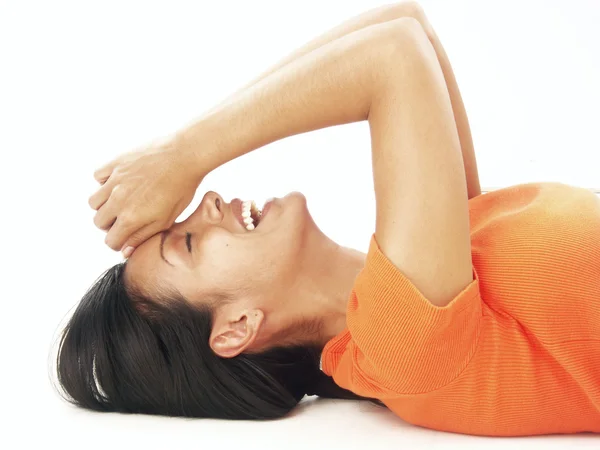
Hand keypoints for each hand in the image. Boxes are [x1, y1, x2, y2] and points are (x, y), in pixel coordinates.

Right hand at [88, 135, 201, 256]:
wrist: (185, 156)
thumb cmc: (181, 189)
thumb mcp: (167, 219)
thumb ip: (143, 236)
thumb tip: (125, 251)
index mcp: (130, 218)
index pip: (110, 240)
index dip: (119, 241)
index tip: (128, 235)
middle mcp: (117, 200)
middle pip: (98, 222)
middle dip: (110, 224)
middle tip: (126, 218)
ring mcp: (114, 181)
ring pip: (94, 201)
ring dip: (104, 205)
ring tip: (122, 200)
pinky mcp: (115, 163)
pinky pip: (98, 177)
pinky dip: (105, 182)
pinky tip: (121, 182)